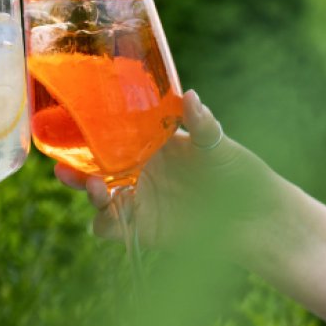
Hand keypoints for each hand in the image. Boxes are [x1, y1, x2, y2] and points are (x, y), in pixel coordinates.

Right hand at [55, 90, 284, 259]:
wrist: (259, 217)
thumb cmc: (241, 173)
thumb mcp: (219, 144)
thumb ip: (201, 124)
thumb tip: (189, 95)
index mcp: (150, 146)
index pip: (111, 138)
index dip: (90, 135)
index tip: (75, 129)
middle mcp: (139, 173)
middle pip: (95, 170)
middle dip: (75, 170)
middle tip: (65, 169)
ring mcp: (140, 202)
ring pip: (99, 199)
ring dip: (90, 195)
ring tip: (98, 188)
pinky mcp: (144, 230)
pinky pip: (112, 228)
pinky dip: (107, 222)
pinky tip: (115, 213)